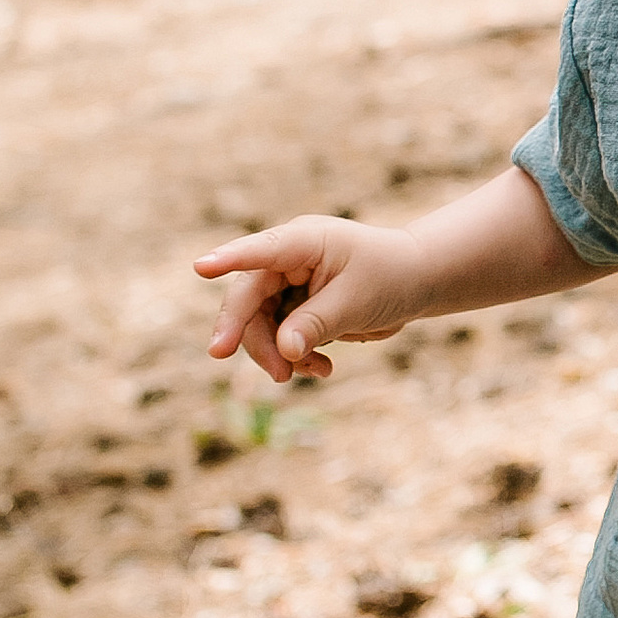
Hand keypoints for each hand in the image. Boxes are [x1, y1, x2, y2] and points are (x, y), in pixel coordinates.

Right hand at [194, 214, 424, 384]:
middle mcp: (286, 260)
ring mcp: (287, 284)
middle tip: (276, 375)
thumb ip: (316, 324)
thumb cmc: (391, 276)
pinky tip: (323, 368)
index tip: (200, 267)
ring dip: (279, 355)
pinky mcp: (294, 307)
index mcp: (302, 242)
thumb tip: (283, 350)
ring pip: (259, 325)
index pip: (259, 251)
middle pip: (248, 300)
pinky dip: (295, 357)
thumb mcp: (355, 302)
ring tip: (315, 372)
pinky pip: (278, 337)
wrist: (417, 282)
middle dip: (255, 339)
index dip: (228, 260)